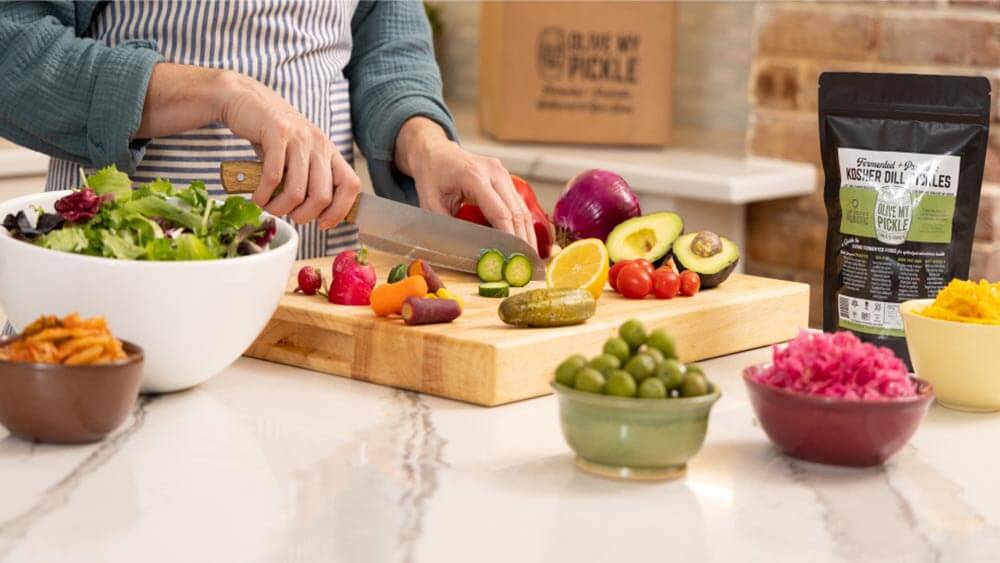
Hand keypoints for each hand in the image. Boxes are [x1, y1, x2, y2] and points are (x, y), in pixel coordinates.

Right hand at [137, 64, 359, 228]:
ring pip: (296, 191)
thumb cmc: (272, 136)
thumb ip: (308, 178)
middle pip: (323, 196)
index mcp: (329, 151)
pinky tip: (257, 197)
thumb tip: (315, 213)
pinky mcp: (276, 134)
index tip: (323, 223)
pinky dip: (263, 195)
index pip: (351, 184)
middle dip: (304, 215)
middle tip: (289, 216)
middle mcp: (319, 144)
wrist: (246, 100)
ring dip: (279, 208)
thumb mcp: (298, 155)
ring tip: (268, 207)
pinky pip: (273, 177)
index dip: (340, 210)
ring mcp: (299, 138)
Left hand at [394, 117, 536, 250]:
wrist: (435, 152)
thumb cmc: (431, 176)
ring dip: (527, 234)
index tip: (513, 258)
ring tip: (529, 258)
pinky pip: (518, 204)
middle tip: (527, 265)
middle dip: (523, 241)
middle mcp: (494, 171)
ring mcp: (503, 173)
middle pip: (517, 212)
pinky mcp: (506, 178)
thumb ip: (447, 226)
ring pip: (522, 209)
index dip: (509, 237)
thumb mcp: (430, 203)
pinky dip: (522, 224)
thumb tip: (465, 252)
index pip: (500, 212)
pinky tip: (524, 242)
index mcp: (474, 175)